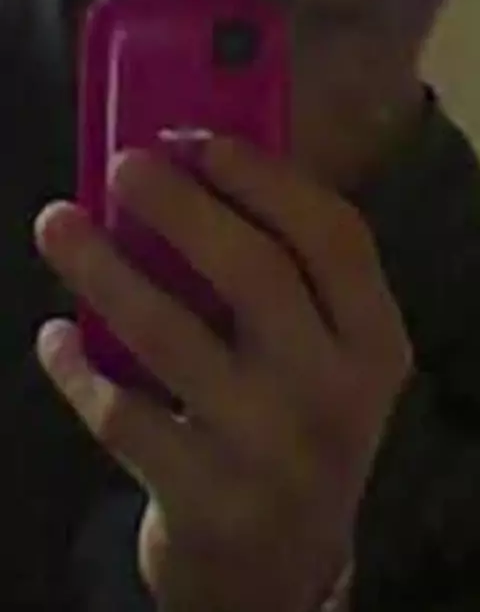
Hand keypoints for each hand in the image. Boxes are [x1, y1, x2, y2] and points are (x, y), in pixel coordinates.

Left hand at [35, 138, 410, 611]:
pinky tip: (55, 337)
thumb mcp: (323, 355)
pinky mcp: (203, 498)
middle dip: (180, 206)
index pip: (335, 236)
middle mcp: (334, 392)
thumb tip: (192, 167)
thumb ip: (283, 272)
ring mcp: (268, 450)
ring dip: (102, 269)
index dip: (266, 179)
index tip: (203, 141)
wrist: (281, 567)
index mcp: (374, 340)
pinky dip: (76, 369)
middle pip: (254, 271)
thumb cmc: (297, 425)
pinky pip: (120, 413)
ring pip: (169, 334)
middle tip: (122, 166)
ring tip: (55, 222)